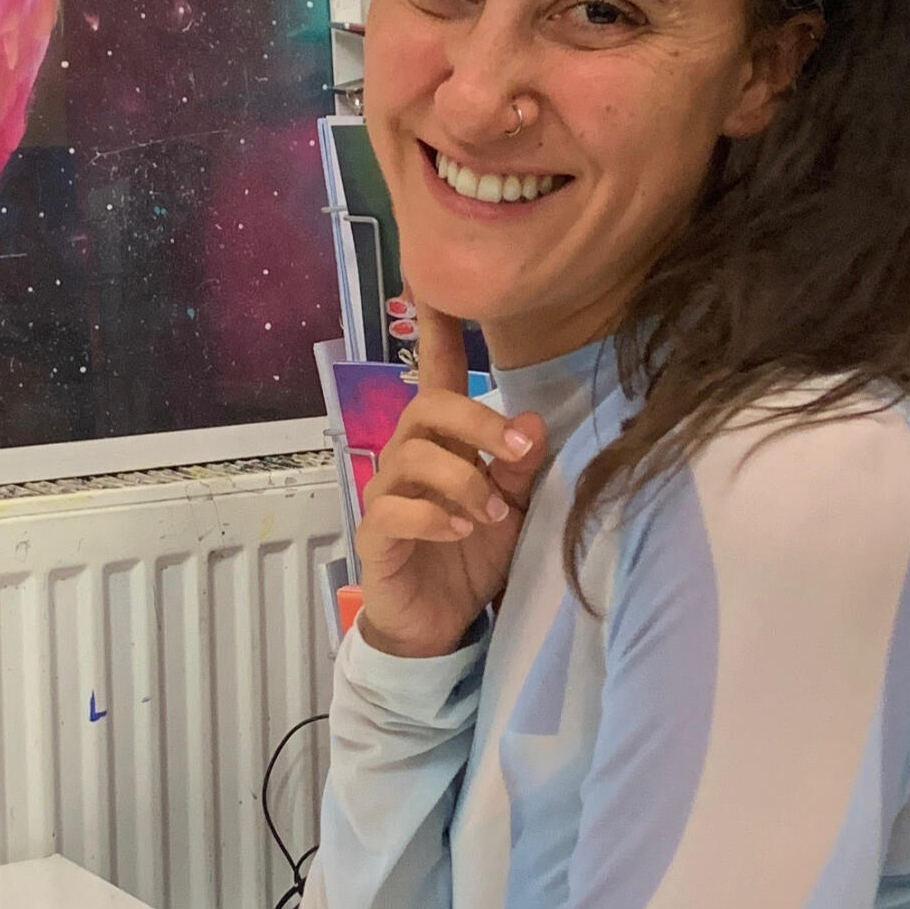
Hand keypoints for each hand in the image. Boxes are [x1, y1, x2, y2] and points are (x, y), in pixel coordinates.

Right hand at [355, 307, 546, 659]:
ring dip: (463, 480)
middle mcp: (410, 456)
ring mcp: (387, 494)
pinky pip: (393, 509)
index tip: (437, 285)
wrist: (436, 623)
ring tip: (492, 515)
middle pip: (429, 407)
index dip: (437, 330)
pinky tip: (458, 531)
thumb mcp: (512, 507)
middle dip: (477, 420)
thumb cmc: (472, 554)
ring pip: (412, 456)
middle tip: (515, 451)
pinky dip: (432, 516)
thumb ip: (520, 466)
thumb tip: (534, 421)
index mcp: (445, 440)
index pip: (437, 374)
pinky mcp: (375, 534)